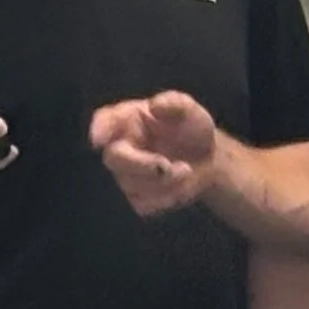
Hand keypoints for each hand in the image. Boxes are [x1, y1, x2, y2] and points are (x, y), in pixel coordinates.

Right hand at [91, 92, 217, 215]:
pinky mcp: (136, 199)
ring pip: (131, 185)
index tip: (99, 139)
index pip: (105, 120)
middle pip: (113, 159)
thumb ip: (174, 104)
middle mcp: (120, 146)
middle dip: (140, 164)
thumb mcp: (190, 110)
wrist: (208, 160)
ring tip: (186, 170)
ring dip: (165, 181)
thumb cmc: (192, 128)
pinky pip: (144, 204)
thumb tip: (154, 106)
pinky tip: (181, 184)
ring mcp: (125, 175)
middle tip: (167, 166)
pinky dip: (168, 196)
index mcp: (128, 119)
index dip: (100, 128)